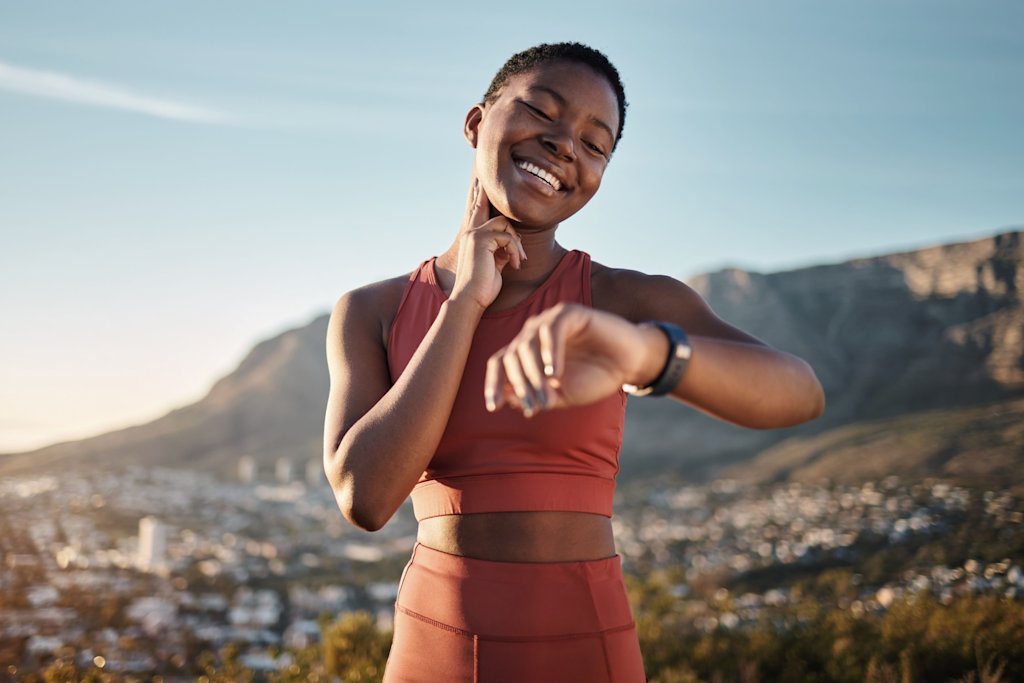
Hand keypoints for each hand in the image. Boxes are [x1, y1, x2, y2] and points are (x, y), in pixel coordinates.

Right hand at [449, 178, 527, 310]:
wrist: (471, 298)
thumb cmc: (483, 287)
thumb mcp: (495, 264)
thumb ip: (501, 249)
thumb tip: (513, 242)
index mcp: (471, 238)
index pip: (477, 212)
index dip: (480, 198)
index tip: (481, 182)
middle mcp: (470, 233)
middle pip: (495, 214)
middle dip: (508, 227)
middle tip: (516, 247)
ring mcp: (474, 234)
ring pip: (505, 225)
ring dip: (516, 244)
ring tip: (518, 261)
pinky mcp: (481, 239)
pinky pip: (508, 236)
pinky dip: (516, 250)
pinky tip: (515, 264)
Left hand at [484, 303, 664, 415]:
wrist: (629, 364)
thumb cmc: (594, 378)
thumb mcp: (562, 395)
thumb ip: (536, 397)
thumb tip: (506, 400)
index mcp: (527, 353)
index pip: (500, 363)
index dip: (493, 384)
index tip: (494, 407)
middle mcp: (532, 334)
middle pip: (511, 356)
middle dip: (520, 385)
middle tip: (532, 407)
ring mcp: (548, 321)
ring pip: (527, 344)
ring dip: (534, 373)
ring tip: (548, 395)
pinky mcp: (568, 313)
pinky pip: (551, 330)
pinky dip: (550, 352)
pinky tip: (556, 373)